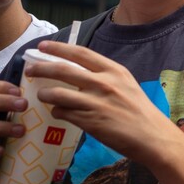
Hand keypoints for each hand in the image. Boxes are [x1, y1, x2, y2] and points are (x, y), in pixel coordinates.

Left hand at [27, 41, 180, 166]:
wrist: (153, 136)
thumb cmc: (141, 111)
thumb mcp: (126, 86)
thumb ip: (105, 77)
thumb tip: (79, 73)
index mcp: (114, 71)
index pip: (81, 53)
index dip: (58, 48)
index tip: (42, 46)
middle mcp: (104, 83)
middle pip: (63, 70)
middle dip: (42, 68)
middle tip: (30, 69)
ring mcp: (95, 103)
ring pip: (57, 93)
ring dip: (44, 94)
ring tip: (40, 95)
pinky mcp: (89, 121)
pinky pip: (63, 113)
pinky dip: (57, 112)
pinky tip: (58, 113)